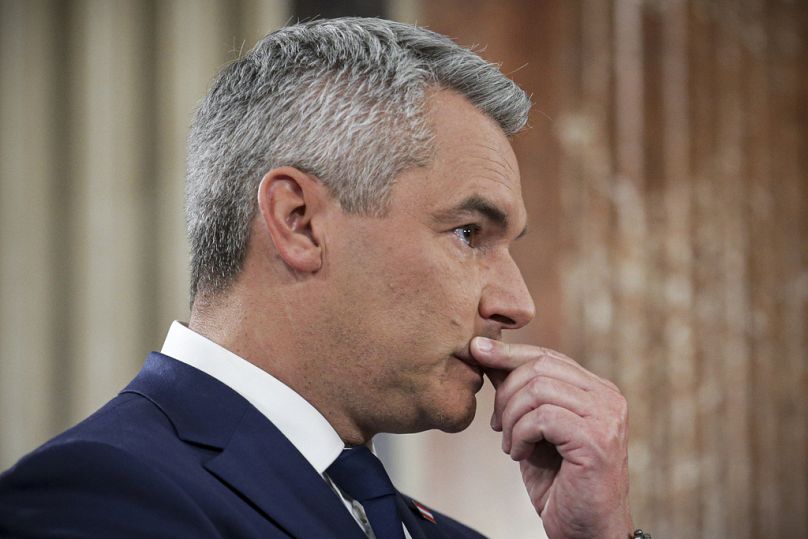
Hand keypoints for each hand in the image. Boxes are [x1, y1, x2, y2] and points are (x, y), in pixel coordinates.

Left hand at [471, 337, 632, 538]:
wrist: (584, 530)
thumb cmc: (559, 482)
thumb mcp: (533, 428)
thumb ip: (520, 393)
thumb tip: (486, 352)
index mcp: (597, 390)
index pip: (547, 356)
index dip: (509, 353)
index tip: (477, 352)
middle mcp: (608, 398)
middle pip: (540, 367)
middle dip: (505, 392)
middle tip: (497, 425)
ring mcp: (606, 418)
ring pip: (538, 390)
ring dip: (511, 418)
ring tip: (510, 444)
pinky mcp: (596, 441)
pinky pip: (542, 418)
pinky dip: (520, 435)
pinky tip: (518, 455)